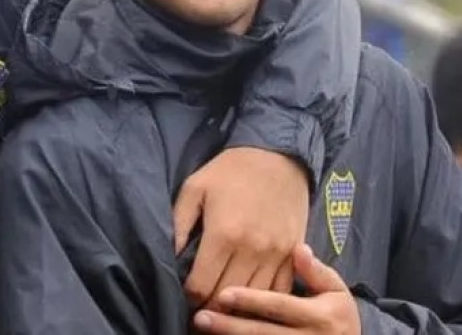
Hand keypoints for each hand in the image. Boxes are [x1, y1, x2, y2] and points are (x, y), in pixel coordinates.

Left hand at [174, 148, 309, 308]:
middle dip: (210, 306)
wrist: (278, 155)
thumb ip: (177, 226)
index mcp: (223, 235)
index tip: (184, 295)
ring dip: (237, 307)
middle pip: (227, 298)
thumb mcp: (194, 189)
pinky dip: (265, 299)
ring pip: (255, 299)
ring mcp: (277, 254)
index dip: (189, 297)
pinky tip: (251, 297)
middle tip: (200, 305)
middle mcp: (252, 249)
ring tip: (223, 304)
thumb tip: (167, 258)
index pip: (201, 286)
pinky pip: (281, 290)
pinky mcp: (294, 253)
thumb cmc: (230, 171)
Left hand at [192, 244, 359, 334]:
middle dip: (230, 326)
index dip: (250, 300)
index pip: (279, 305)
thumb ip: (316, 271)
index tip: (223, 293)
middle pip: (263, 332)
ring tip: (202, 330)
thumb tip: (298, 249)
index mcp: (320, 315)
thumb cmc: (338, 313)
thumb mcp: (336, 288)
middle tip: (200, 317)